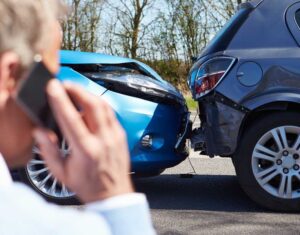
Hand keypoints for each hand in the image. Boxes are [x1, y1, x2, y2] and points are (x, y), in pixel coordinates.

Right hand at [33, 80, 133, 202]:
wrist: (113, 194)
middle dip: (77, 89)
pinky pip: (110, 112)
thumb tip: (40, 132)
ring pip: (104, 105)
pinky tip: (90, 103)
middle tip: (65, 85)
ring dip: (88, 94)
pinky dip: (99, 104)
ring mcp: (115, 136)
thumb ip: (48, 151)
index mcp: (86, 150)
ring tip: (76, 91)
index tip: (53, 87)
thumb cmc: (88, 185)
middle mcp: (103, 140)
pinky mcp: (121, 134)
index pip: (71, 118)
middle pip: (92, 105)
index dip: (60, 100)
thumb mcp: (62, 173)